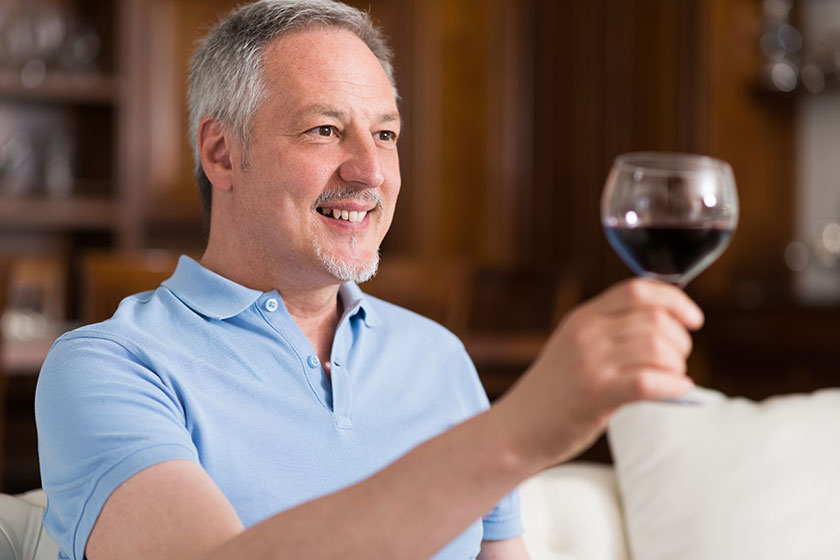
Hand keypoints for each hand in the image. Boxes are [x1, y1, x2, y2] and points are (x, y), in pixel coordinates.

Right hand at [496, 278, 703, 468]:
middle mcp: (586, 334)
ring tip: (671, 379)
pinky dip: (673, 385)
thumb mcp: (576, 346)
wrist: (517, 428)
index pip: (637, 289)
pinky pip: (648, 381)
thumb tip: (669, 326)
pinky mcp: (595, 394)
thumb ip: (611, 331)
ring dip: (677, 366)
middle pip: (655, 319)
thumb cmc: (555, 392)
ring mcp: (589, 363)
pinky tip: (677, 391)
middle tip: (676, 363)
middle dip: (681, 341)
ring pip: (657, 348)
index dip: (675, 300)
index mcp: (584, 317)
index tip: (693, 320)